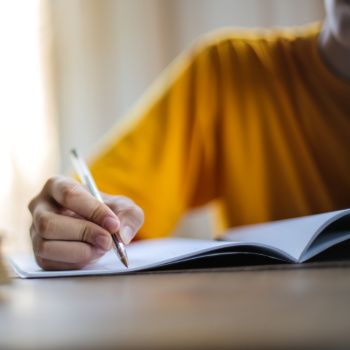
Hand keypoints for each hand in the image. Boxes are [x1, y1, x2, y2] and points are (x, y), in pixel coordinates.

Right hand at [28, 175, 143, 269]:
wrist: (99, 227)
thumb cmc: (106, 211)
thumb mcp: (123, 207)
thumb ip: (129, 215)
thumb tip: (122, 234)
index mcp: (57, 185)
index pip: (68, 194)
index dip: (92, 210)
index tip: (113, 223)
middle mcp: (40, 206)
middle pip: (50, 223)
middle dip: (83, 234)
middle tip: (107, 241)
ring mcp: (35, 231)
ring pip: (46, 245)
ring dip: (79, 251)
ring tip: (101, 249)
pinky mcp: (38, 254)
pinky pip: (49, 263)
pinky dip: (74, 263)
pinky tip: (91, 255)